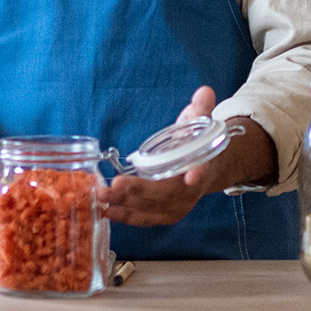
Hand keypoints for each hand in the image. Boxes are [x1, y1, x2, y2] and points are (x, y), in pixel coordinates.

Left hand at [99, 87, 276, 227]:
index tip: (191, 177)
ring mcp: (179, 205)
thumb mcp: (201, 122)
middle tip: (116, 185)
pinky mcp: (165, 213)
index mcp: (203, 165)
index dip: (198, 174)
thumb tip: (204, 92)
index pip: (203, 170)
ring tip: (102, 197)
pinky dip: (127, 216)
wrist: (208, 167)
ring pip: (153, 208)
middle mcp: (191, 190)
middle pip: (168, 193)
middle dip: (141, 191)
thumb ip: (201, 108)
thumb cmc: (198, 143)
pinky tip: (107, 212)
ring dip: (127, 205)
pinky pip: (146, 218)